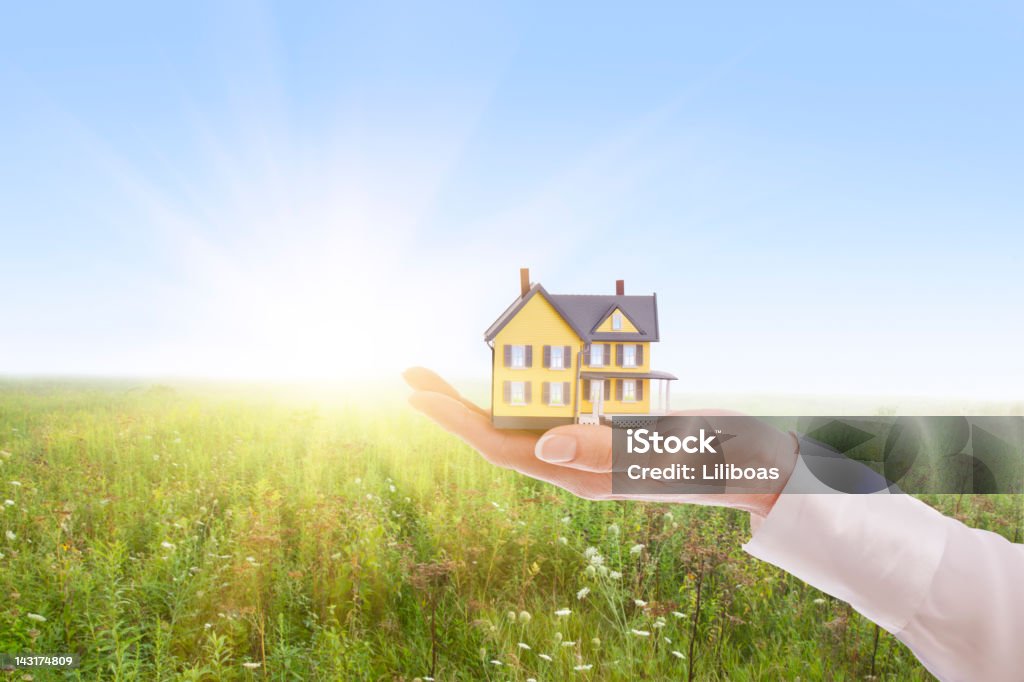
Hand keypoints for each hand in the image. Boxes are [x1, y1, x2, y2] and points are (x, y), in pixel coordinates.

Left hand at [404, 367, 798, 518]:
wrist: (754, 469)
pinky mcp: (605, 434)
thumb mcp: (663, 451)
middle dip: (453, 406)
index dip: (457, 420)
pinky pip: (554, 411)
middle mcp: (573, 465)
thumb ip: (605, 451)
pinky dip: (527, 388)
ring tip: (442, 377)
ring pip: (522, 421)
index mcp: (579, 474)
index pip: (501, 446)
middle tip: (410, 373)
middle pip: (499, 434)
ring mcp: (587, 450)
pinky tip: (515, 373)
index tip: (417, 392)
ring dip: (482, 396)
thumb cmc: (713, 460)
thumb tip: (542, 445)